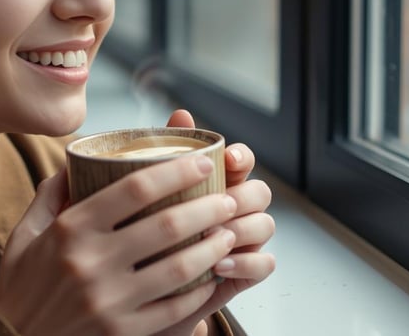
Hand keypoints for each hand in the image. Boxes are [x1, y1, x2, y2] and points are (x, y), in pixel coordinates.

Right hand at [0, 150, 238, 334]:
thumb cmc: (20, 287)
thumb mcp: (25, 234)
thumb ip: (51, 194)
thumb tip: (76, 160)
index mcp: (70, 230)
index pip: (134, 189)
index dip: (176, 171)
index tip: (202, 163)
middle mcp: (91, 263)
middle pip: (167, 225)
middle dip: (208, 208)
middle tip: (228, 198)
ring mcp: (109, 302)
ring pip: (179, 268)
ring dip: (212, 247)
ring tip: (230, 233)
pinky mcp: (122, 333)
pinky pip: (174, 309)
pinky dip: (200, 290)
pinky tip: (212, 275)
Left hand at [157, 111, 275, 335]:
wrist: (143, 291)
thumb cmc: (146, 238)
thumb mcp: (143, 198)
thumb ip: (158, 161)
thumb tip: (176, 116)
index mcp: (216, 182)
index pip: (242, 159)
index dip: (241, 156)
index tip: (228, 159)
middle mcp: (235, 207)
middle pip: (260, 191)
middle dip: (243, 196)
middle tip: (220, 204)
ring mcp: (244, 239)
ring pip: (266, 224)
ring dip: (243, 229)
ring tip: (215, 236)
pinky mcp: (246, 271)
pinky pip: (265, 263)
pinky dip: (246, 263)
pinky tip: (219, 265)